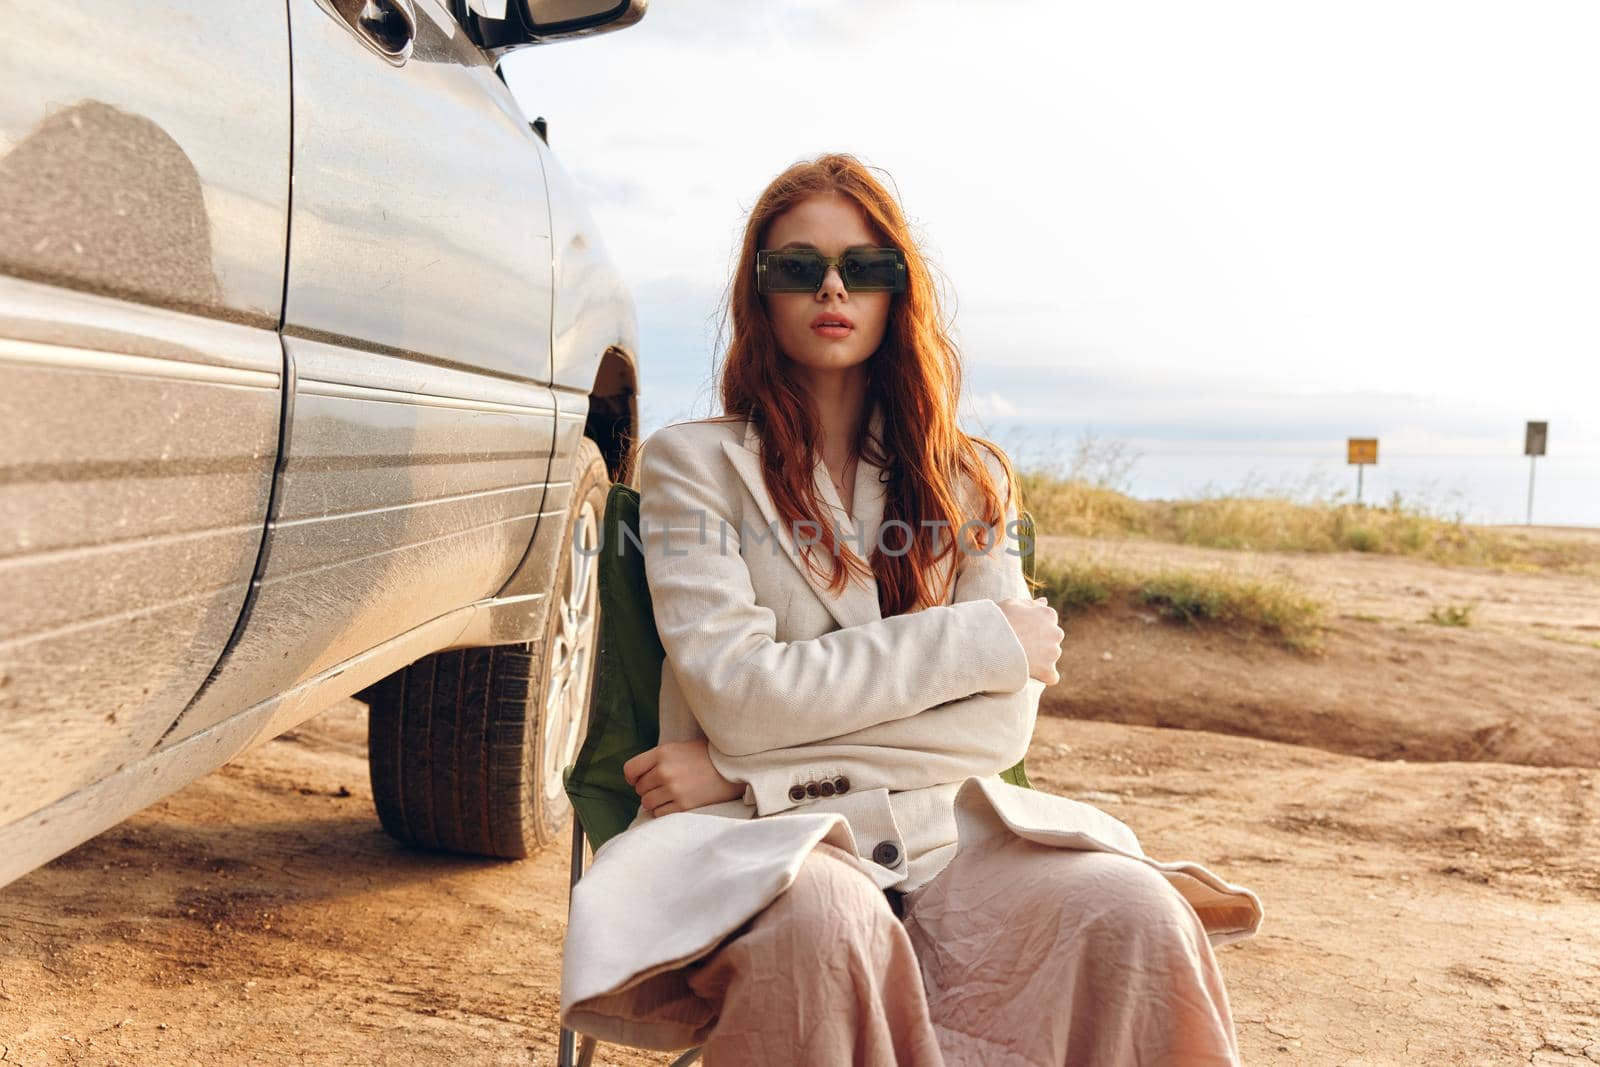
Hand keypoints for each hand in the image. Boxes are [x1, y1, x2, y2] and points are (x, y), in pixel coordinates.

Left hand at [623, 739, 745, 816]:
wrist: (734, 767)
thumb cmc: (707, 756)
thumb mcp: (680, 748)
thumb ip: (659, 759)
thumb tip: (638, 777)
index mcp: (662, 753)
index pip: (631, 769)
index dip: (632, 777)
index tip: (637, 780)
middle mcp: (665, 771)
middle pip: (639, 788)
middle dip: (648, 789)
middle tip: (663, 787)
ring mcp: (673, 789)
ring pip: (647, 803)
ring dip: (655, 801)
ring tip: (669, 795)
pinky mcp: (683, 805)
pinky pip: (659, 813)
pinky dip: (664, 810)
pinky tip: (675, 803)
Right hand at [997, 596, 1063, 684]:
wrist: (988, 643)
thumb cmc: (997, 620)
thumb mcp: (1011, 604)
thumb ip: (1030, 603)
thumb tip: (1044, 602)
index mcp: (1049, 614)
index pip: (1047, 622)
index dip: (1032, 628)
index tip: (1018, 632)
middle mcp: (1056, 632)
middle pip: (1051, 639)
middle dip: (1039, 643)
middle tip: (1018, 646)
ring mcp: (1054, 652)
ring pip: (1051, 656)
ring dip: (1039, 659)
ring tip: (1019, 658)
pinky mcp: (1048, 670)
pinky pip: (1051, 676)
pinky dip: (1043, 676)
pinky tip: (1029, 673)